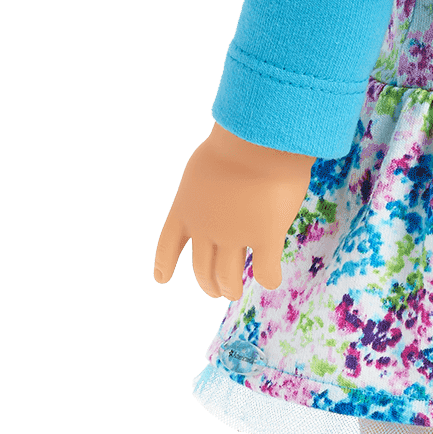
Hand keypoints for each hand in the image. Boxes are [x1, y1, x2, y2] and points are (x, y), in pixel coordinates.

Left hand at [153, 123, 314, 298]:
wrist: (257, 140)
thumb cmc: (233, 142)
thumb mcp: (201, 169)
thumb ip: (202, 190)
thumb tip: (211, 197)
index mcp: (185, 209)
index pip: (167, 244)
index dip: (165, 264)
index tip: (161, 279)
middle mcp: (206, 229)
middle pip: (201, 268)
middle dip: (206, 282)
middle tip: (213, 291)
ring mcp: (235, 236)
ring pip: (228, 277)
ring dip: (230, 288)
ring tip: (232, 293)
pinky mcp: (265, 238)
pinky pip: (266, 270)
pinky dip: (268, 279)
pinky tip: (271, 282)